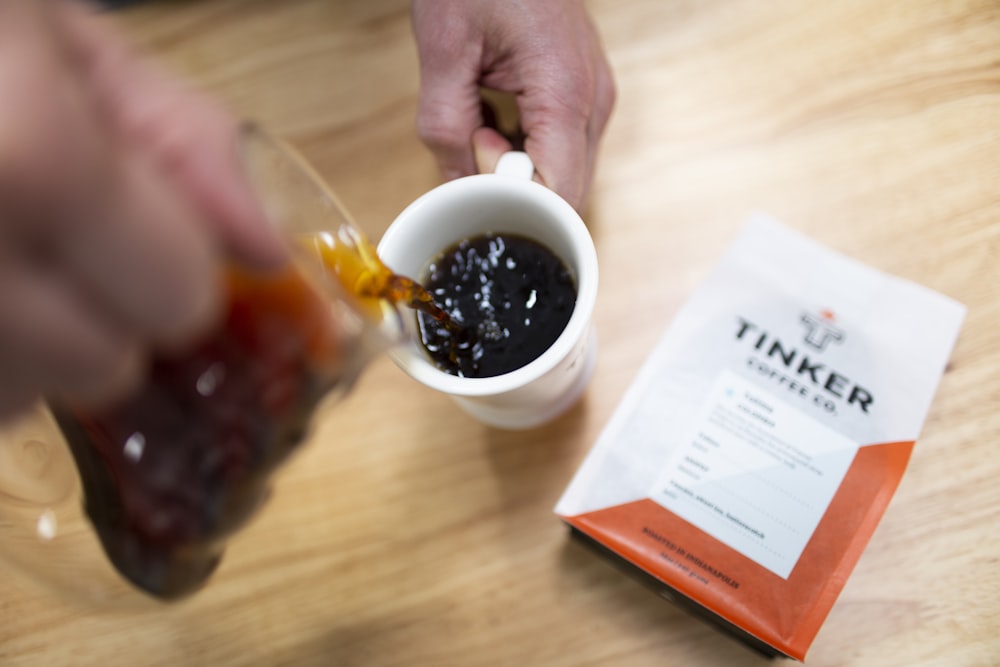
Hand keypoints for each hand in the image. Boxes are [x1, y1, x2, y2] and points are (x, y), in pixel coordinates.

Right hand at [0, 1, 283, 418]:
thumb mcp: (69, 41)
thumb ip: (187, 142)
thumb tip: (271, 252)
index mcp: (28, 162)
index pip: (178, 298)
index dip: (178, 268)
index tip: (148, 232)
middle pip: (102, 367)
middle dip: (106, 314)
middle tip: (55, 240)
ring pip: (15, 402)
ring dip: (29, 349)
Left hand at [411, 0, 615, 210]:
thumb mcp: (445, 51)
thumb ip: (446, 129)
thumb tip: (454, 190)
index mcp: (566, 94)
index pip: (562, 197)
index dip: (519, 212)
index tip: (480, 194)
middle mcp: (594, 101)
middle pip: (567, 191)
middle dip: (515, 191)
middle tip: (472, 142)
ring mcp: (595, 95)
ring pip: (564, 171)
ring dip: (518, 168)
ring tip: (481, 118)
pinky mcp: (584, 90)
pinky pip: (561, 144)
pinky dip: (524, 147)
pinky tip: (494, 113)